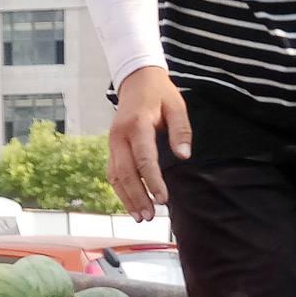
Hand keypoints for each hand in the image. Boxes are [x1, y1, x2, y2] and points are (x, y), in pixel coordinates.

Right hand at [108, 67, 190, 222]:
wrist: (136, 79)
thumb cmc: (159, 93)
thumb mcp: (176, 105)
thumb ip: (180, 130)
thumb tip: (183, 155)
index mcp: (137, 124)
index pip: (144, 158)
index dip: (153, 181)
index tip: (163, 199)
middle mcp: (120, 136)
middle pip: (126, 173)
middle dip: (137, 197)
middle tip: (150, 216)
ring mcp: (113, 142)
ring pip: (116, 176)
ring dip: (127, 198)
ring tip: (141, 217)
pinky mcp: (112, 148)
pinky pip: (113, 173)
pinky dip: (121, 191)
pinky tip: (132, 204)